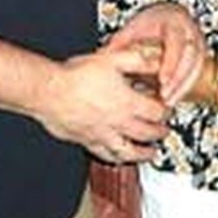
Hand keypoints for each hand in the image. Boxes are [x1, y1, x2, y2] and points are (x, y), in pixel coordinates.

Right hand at [35, 44, 168, 163]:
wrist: (49, 91)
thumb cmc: (76, 76)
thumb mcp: (112, 59)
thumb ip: (136, 61)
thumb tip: (153, 62)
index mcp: (127, 102)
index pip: (156, 112)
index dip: (166, 111)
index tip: (168, 110)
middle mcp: (117, 122)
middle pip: (146, 134)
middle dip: (159, 133)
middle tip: (164, 132)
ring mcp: (102, 135)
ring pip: (128, 151)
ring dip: (143, 154)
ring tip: (150, 154)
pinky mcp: (86, 141)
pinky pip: (105, 155)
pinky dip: (115, 159)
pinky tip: (117, 158)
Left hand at [109, 3, 204, 105]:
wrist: (168, 17)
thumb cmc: (152, 22)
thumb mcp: (134, 28)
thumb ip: (123, 42)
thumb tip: (105, 56)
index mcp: (174, 21)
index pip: (176, 42)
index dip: (171, 63)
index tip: (162, 80)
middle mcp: (189, 31)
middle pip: (191, 58)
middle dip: (178, 80)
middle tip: (165, 97)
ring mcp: (197, 43)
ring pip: (197, 67)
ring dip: (183, 87)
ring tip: (169, 102)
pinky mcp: (199, 55)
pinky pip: (196, 73)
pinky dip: (186, 87)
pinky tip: (174, 97)